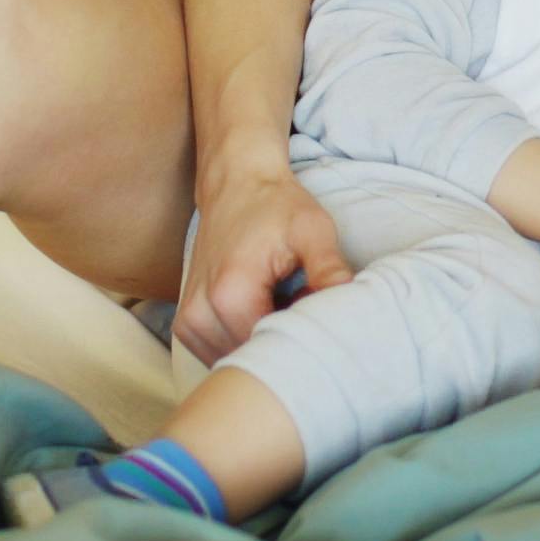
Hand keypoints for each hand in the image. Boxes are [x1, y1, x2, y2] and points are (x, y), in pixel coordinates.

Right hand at [175, 160, 351, 363]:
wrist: (235, 182)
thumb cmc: (275, 205)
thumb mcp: (312, 230)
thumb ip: (329, 269)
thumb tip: (353, 303)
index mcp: (229, 296)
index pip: (274, 349)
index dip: (302, 333)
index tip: (312, 302)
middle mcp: (199, 315)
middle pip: (254, 356)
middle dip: (284, 337)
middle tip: (300, 297)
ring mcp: (187, 323)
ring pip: (238, 358)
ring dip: (263, 339)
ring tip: (279, 299)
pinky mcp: (186, 324)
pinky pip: (221, 352)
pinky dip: (244, 338)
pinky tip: (260, 308)